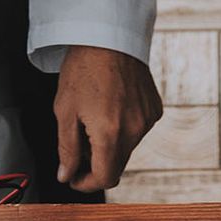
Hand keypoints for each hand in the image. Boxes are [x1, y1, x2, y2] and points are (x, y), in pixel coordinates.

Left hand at [54, 46, 161, 192]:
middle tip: (78, 144)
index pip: (104, 178)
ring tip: (94, 119)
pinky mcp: (154, 111)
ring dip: (110, 145)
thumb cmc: (84, 68)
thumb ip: (67, 149)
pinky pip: (138, 131)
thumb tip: (66, 175)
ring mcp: (147, 121)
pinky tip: (111, 108)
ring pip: (127, 149)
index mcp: (110, 133)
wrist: (109, 36)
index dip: (86, 183)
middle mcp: (134, 131)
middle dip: (95, 163)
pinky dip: (123, 129)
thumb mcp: (65, 111)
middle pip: (116, 166)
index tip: (74, 178)